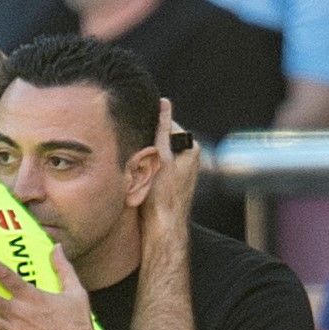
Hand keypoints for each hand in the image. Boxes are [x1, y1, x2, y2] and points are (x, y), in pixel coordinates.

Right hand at [141, 98, 199, 238]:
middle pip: (161, 141)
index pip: (167, 127)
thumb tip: (164, 103)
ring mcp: (180, 171)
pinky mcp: (171, 182)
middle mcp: (189, 158)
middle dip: (147, 146)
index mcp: (191, 148)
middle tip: (137, 158)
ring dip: (145, 160)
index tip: (139, 139)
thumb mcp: (161, 156)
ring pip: (156, 156)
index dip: (150, 130)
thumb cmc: (162, 194)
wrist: (163, 226)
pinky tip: (141, 181)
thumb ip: (162, 128)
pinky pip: (155, 169)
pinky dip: (146, 172)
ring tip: (139, 172)